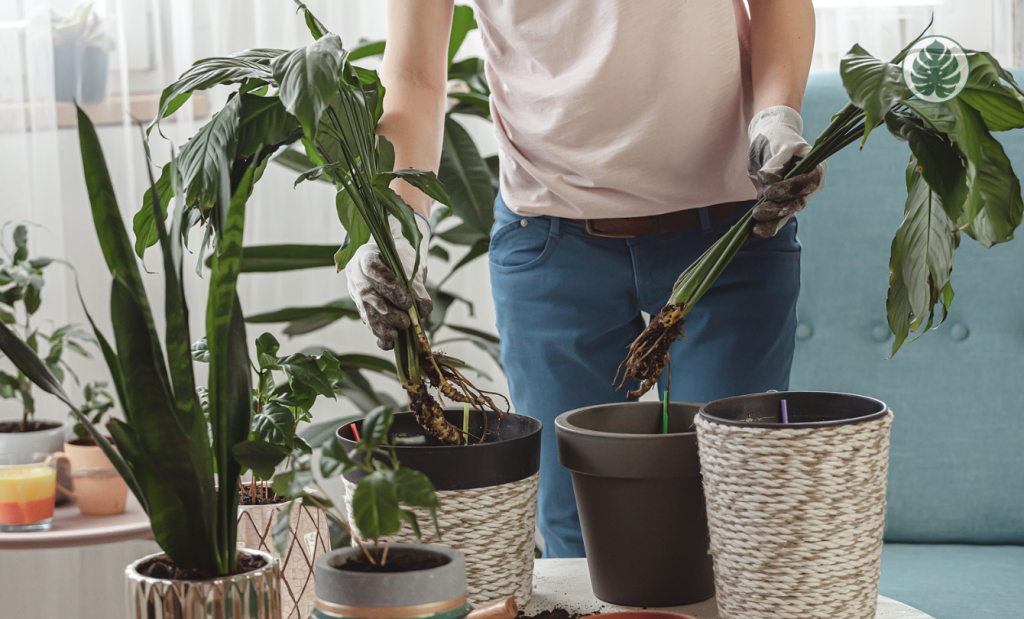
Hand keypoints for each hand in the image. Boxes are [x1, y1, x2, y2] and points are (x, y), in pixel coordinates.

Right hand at [346, 214, 432, 350]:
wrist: (397, 261)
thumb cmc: (403, 260)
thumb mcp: (412, 266)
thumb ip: (417, 286)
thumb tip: (422, 309)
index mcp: (366, 257)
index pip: (372, 267)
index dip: (387, 283)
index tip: (406, 299)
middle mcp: (357, 276)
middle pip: (367, 294)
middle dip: (388, 312)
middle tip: (405, 321)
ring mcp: (357, 293)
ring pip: (366, 312)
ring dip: (382, 327)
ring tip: (398, 334)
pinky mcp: (363, 309)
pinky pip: (368, 324)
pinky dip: (379, 336)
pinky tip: (389, 343)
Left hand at [747, 105, 825, 238]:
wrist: (770, 140)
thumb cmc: (776, 139)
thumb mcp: (776, 146)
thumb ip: (775, 164)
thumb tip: (769, 180)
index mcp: (816, 167)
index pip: (809, 182)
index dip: (790, 189)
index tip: (770, 192)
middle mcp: (810, 186)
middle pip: (797, 202)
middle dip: (777, 209)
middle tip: (757, 212)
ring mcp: (797, 197)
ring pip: (787, 214)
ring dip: (770, 222)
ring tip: (754, 228)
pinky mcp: (782, 205)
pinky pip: (776, 218)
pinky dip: (764, 226)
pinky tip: (751, 233)